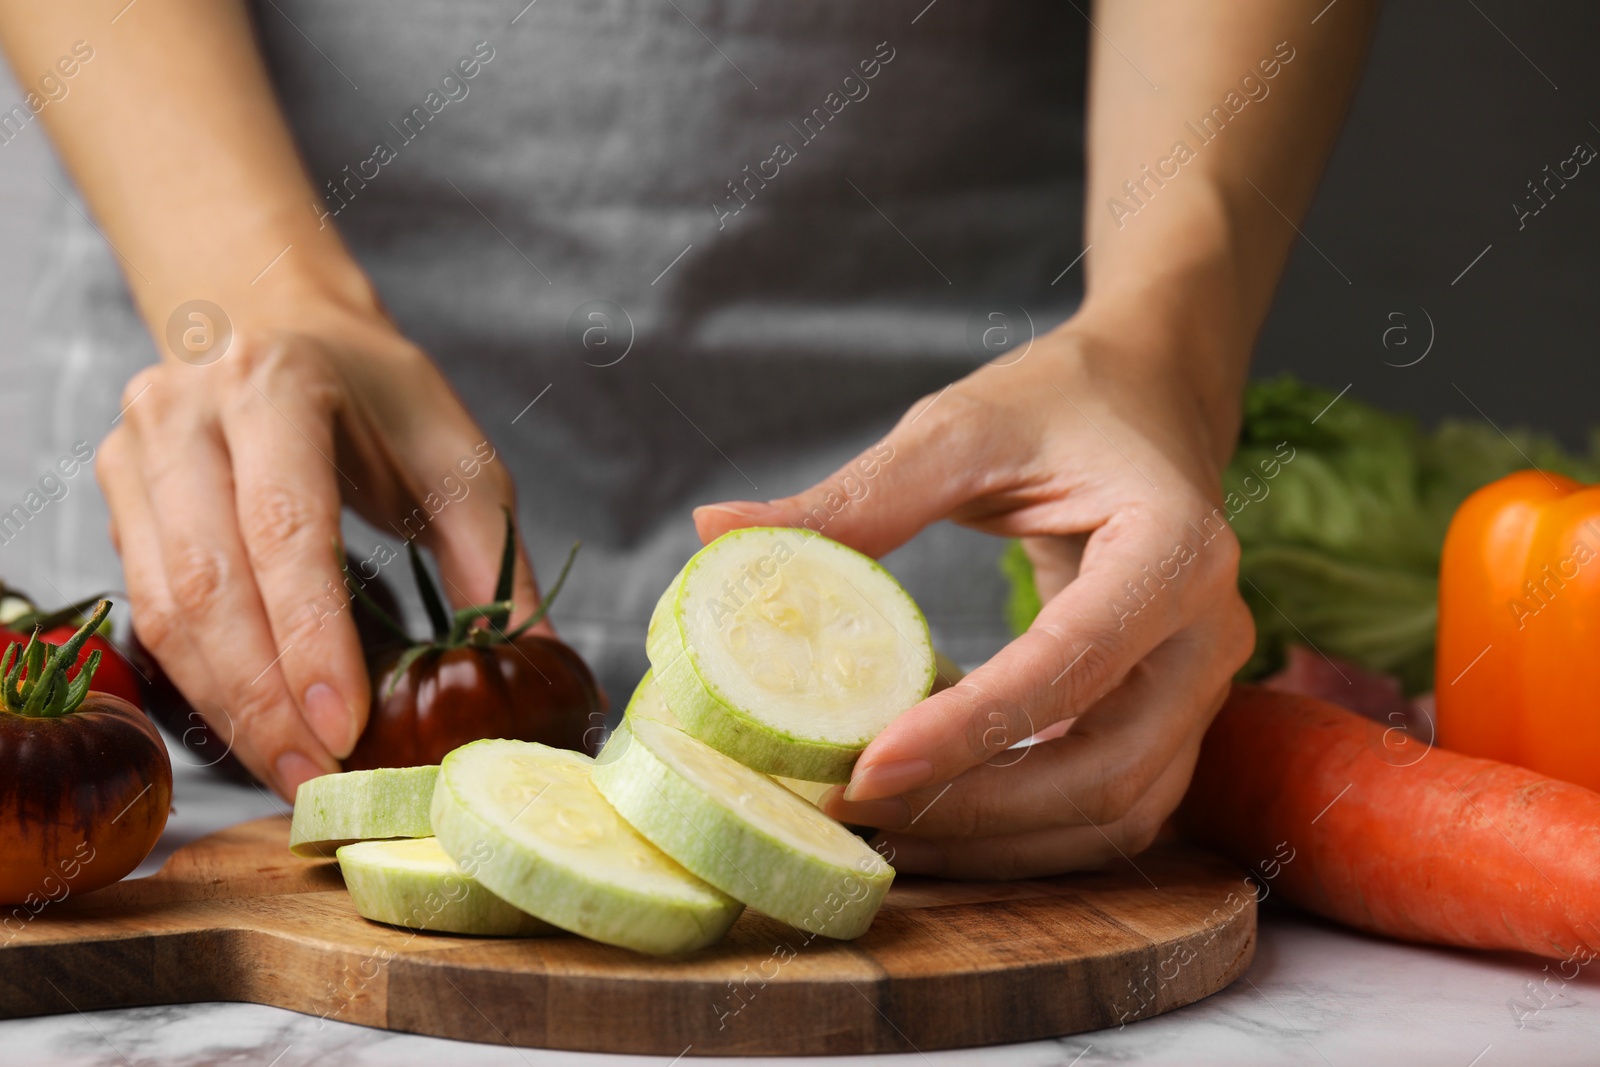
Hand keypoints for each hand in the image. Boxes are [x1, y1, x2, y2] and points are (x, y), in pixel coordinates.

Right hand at [97, 301, 541, 798]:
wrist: (283, 324)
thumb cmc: (381, 399)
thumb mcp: (459, 462)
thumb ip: (493, 566)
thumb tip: (543, 671)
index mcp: (278, 384)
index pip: (284, 525)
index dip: (312, 636)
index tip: (345, 726)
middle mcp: (186, 411)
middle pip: (210, 581)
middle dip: (267, 698)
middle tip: (320, 779)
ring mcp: (137, 451)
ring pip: (167, 607)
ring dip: (231, 706)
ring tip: (294, 772)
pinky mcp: (119, 494)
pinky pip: (148, 608)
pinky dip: (204, 682)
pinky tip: (256, 728)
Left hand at [694, 319, 1254, 877]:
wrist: (1150, 395)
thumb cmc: (1061, 400)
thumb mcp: (959, 431)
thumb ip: (853, 498)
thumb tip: (714, 533)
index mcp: (1175, 549)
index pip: (1071, 665)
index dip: (968, 731)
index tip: (862, 769)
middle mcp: (1209, 635)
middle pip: (1106, 773)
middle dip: (975, 813)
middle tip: (851, 811)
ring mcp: (1200, 686)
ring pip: (1114, 813)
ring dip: (999, 843)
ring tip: (879, 833)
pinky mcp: (1170, 713)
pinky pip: (1109, 803)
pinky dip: (1023, 827)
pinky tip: (932, 810)